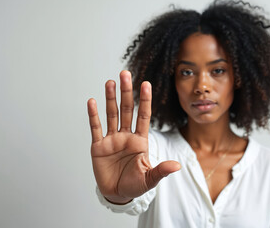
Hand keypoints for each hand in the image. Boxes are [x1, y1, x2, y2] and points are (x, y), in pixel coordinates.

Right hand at [87, 70, 180, 203]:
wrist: (117, 195)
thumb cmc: (135, 186)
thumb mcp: (150, 179)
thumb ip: (161, 170)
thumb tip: (177, 166)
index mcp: (140, 141)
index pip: (143, 116)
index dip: (145, 100)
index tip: (146, 84)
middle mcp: (126, 136)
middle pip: (127, 110)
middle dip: (127, 92)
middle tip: (125, 74)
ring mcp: (112, 140)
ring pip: (112, 114)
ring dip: (110, 98)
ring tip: (110, 82)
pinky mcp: (98, 146)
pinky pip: (96, 128)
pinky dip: (93, 115)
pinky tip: (92, 101)